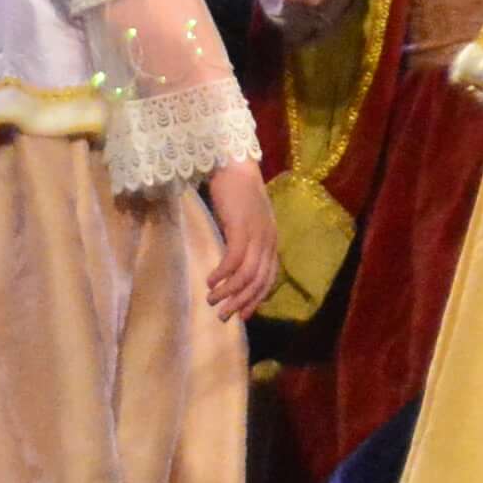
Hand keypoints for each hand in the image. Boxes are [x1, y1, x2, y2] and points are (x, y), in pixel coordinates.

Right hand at [194, 162, 277, 318]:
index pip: (269, 279)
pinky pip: (234, 260)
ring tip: (212, 301)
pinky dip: (222, 274)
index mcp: (271, 240)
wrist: (234, 165)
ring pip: (247, 274)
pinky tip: (210, 281)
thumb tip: (233, 265)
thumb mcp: (246, 222)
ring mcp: (257, 234)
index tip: (241, 315)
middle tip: (223, 316)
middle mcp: (268, 240)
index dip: (256, 299)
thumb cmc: (236, 193)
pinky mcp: (242, 227)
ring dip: (229, 292)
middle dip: (240, 302)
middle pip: (258, 281)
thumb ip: (245, 241)